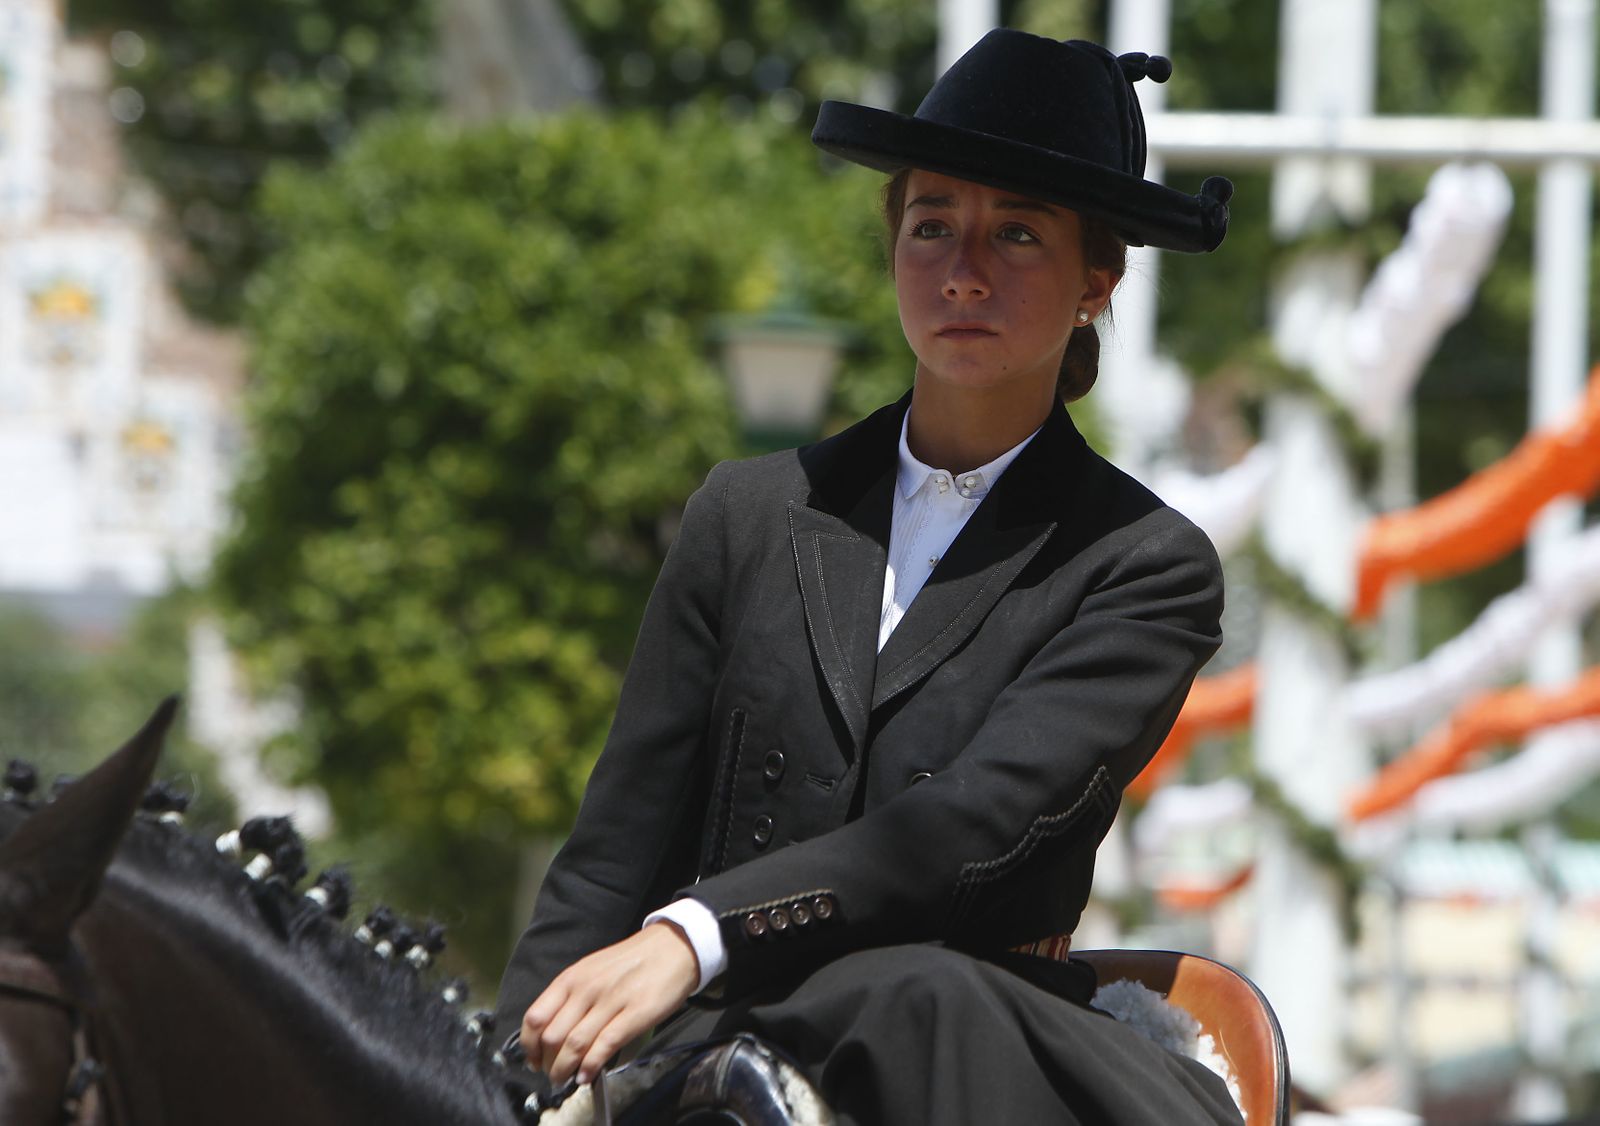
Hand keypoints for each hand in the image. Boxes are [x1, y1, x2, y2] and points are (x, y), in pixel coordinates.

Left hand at [522, 921, 699, 1086]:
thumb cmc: (631, 962)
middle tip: (553, 1074)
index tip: (534, 1060)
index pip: (536, 1017)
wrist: (672, 947)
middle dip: (548, 1063)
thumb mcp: (592, 970)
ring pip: (575, 1044)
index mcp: (572, 978)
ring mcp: (611, 1000)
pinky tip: (587, 1076)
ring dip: (565, 1070)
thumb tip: (553, 1034)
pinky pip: (605, 1046)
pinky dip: (591, 1066)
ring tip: (566, 1080)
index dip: (530, 1045)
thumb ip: (571, 997)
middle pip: (552, 1036)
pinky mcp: (635, 1013)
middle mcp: (587, 988)